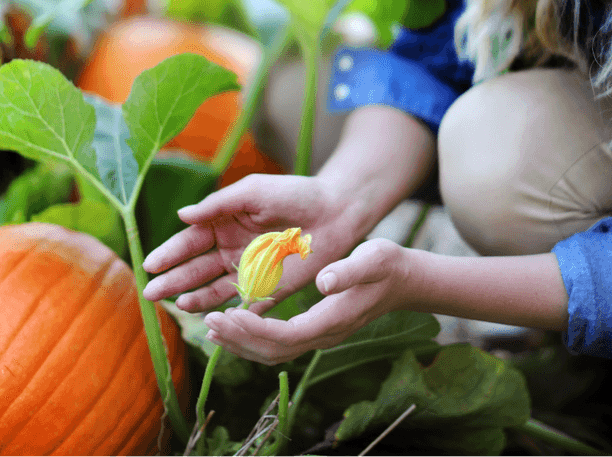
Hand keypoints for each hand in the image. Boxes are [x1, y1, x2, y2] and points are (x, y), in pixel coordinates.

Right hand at [141, 174, 356, 313]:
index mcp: (224, 222)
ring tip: (176, 304)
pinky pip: (241, 302)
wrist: (335, 210)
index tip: (150, 264)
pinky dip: (224, 311)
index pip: (190, 240)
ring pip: (213, 288)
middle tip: (151, 293)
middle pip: (196, 268)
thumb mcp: (253, 192)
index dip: (170, 252)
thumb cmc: (294, 193)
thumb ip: (219, 204)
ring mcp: (248, 270)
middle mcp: (231, 248)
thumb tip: (181, 215)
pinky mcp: (268, 289)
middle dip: (173, 280)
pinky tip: (208, 316)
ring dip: (194, 297)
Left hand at [203, 239, 410, 364]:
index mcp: (334, 319)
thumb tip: (323, 282)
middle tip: (209, 322)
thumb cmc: (387, 264)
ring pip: (274, 353)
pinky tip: (235, 322)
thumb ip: (349, 271)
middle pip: (275, 351)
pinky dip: (253, 337)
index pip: (287, 336)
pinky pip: (279, 342)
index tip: (228, 314)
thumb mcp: (374, 258)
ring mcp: (320, 336)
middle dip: (240, 340)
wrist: (403, 280)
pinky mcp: (315, 329)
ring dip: (242, 343)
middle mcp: (325, 335)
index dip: (255, 330)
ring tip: (212, 327)